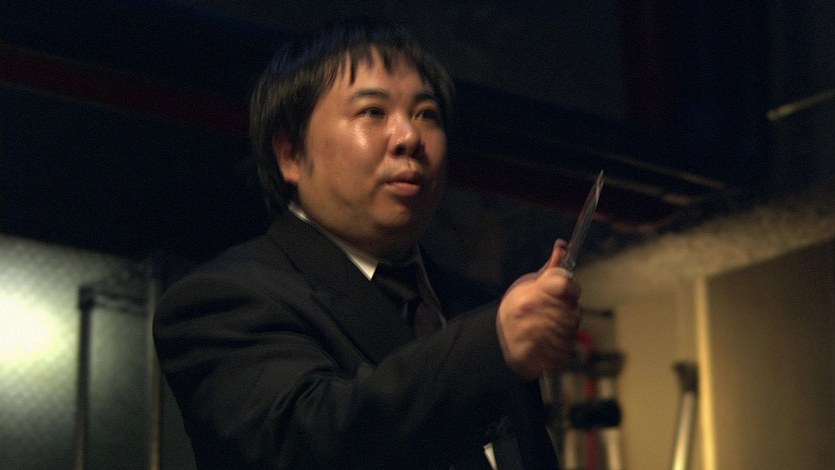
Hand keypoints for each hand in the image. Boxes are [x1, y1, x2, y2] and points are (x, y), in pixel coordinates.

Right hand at [496, 240, 581, 379]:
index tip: (565, 288)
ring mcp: (538, 340)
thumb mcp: (528, 284)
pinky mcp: (543, 359)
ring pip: (572, 328)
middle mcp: (533, 317)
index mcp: (529, 296)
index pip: (565, 284)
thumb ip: (550, 268)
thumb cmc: (516, 309)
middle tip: (556, 310)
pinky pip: (567, 348)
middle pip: (573, 309)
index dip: (569, 285)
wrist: (499, 344)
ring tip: (551, 325)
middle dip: (570, 308)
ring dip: (568, 326)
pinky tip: (551, 340)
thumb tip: (563, 244)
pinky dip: (563, 344)